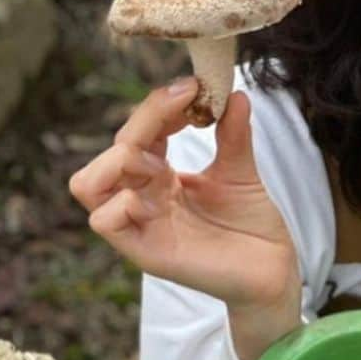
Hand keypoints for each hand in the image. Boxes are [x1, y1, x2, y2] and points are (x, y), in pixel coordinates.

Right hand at [69, 79, 301, 359]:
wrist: (272, 271)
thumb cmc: (251, 226)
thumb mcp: (241, 171)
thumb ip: (232, 134)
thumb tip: (234, 92)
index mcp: (159, 177)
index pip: (136, 133)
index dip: (157, 106)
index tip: (193, 88)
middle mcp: (142, 198)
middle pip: (110, 152)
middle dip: (142, 123)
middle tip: (184, 114)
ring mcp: (141, 225)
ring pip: (88, 184)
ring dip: (119, 160)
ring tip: (161, 160)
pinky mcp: (145, 252)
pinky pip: (104, 222)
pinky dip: (122, 201)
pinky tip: (158, 194)